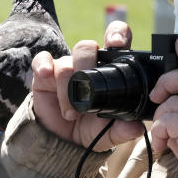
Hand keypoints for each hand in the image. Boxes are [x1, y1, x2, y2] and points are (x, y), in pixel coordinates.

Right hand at [30, 21, 143, 150]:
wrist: (63, 143)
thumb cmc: (92, 130)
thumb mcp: (109, 133)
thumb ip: (123, 129)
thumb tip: (136, 128)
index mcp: (109, 70)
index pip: (115, 40)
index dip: (117, 35)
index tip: (117, 43)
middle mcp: (87, 64)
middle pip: (87, 47)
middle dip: (87, 64)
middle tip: (88, 88)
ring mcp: (65, 67)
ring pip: (66, 62)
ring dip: (67, 89)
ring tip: (72, 115)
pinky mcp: (44, 75)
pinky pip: (42, 59)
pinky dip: (43, 64)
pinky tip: (45, 74)